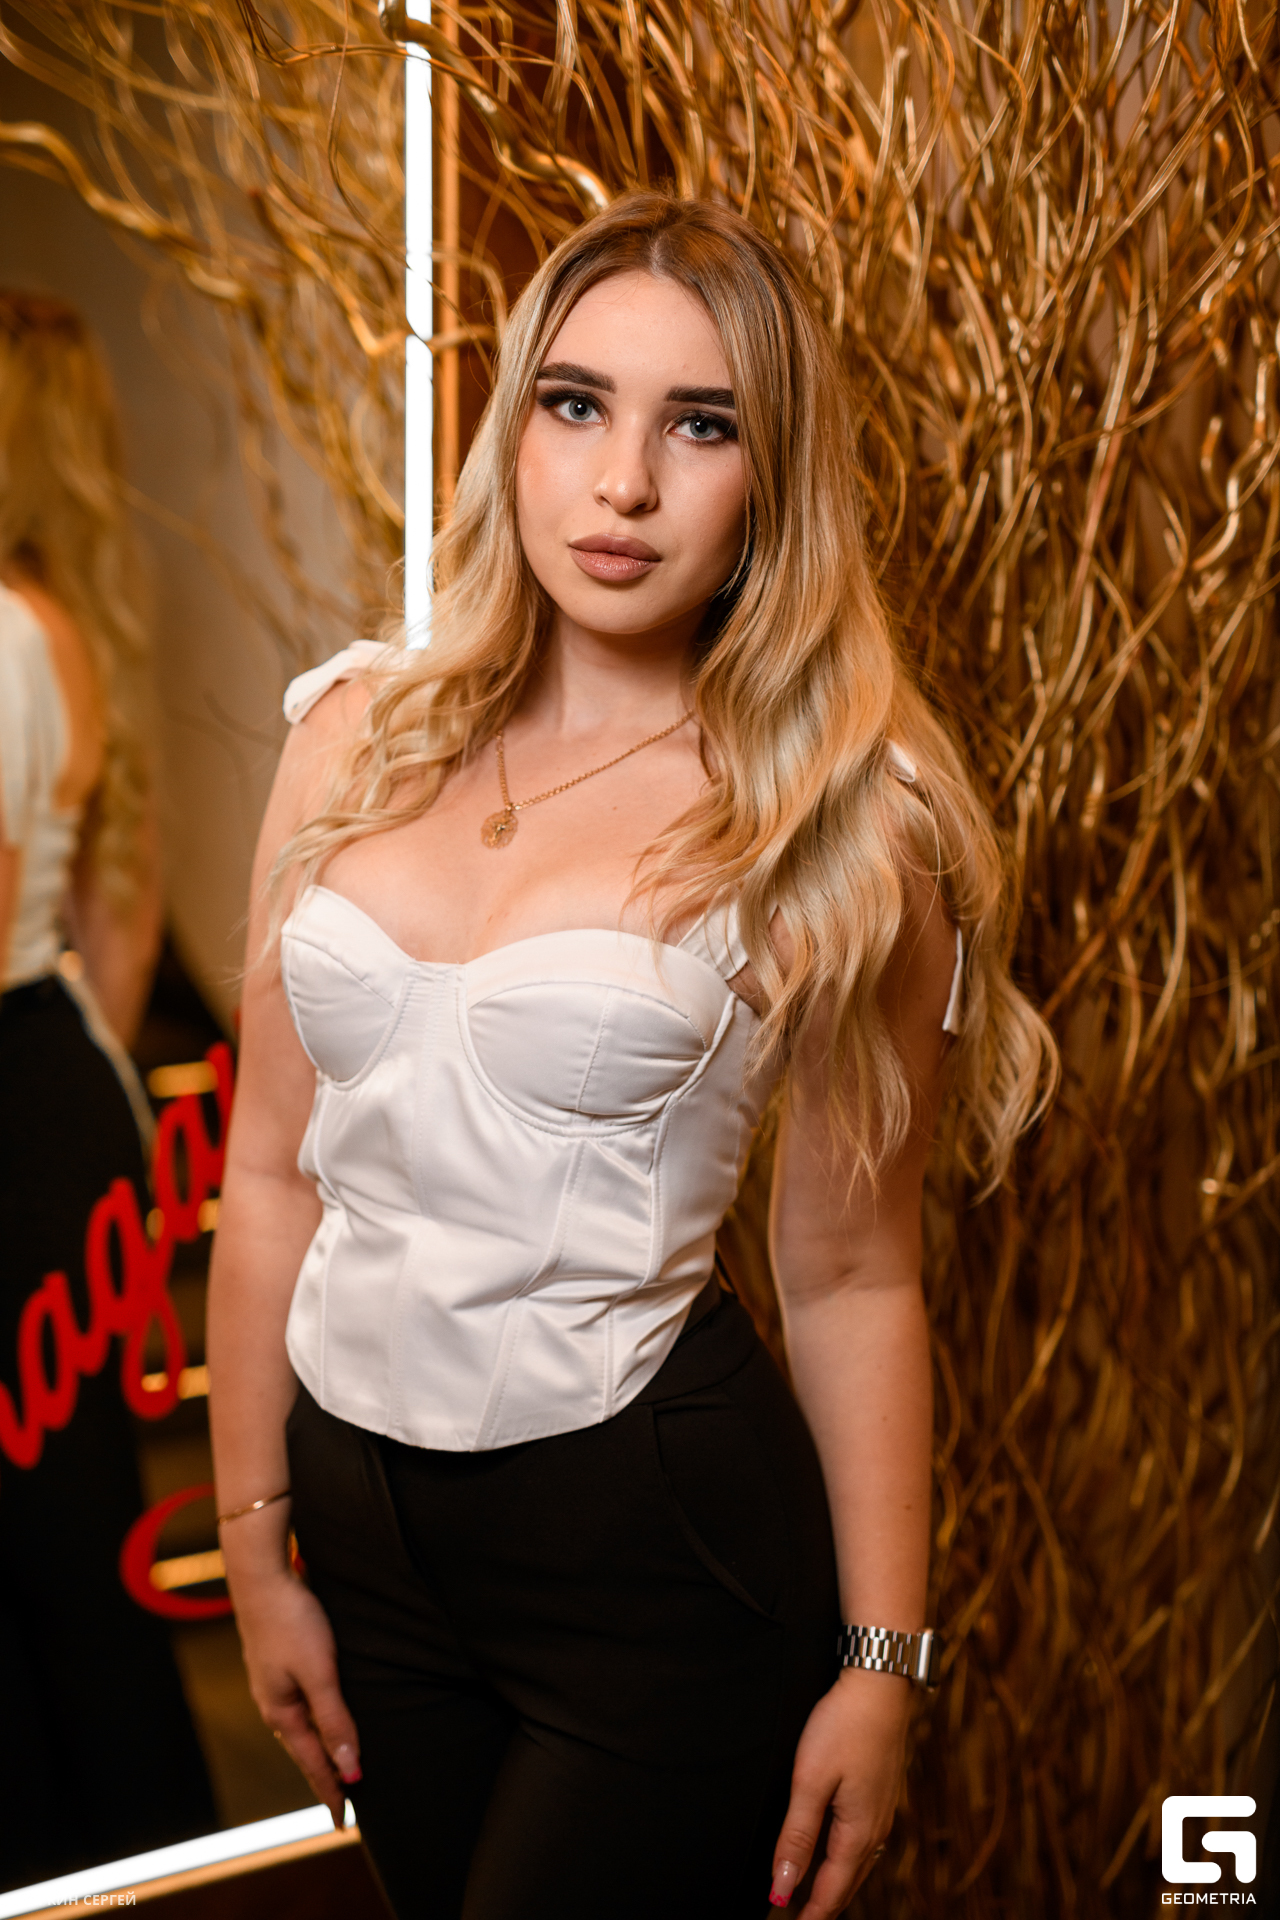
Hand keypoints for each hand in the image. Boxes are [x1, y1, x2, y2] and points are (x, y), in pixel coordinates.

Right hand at [230, 1566, 361, 1826]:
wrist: (262, 1576)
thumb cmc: (293, 1621)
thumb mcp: (320, 1672)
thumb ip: (335, 1720)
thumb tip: (350, 1770)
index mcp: (281, 1713)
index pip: (312, 1764)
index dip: (331, 1792)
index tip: (344, 1823)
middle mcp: (274, 1704)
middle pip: (304, 1751)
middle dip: (325, 1778)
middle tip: (344, 1804)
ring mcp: (273, 1684)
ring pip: (301, 1728)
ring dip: (320, 1750)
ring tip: (336, 1769)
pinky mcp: (279, 1663)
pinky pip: (300, 1706)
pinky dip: (314, 1723)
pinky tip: (321, 1717)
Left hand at [769, 1667, 909, 1915]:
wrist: (880, 1682)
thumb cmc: (844, 1725)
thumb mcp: (811, 1781)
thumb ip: (797, 1836)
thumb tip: (782, 1888)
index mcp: (859, 1833)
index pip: (831, 1891)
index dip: (808, 1915)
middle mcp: (877, 1828)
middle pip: (847, 1882)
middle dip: (822, 1904)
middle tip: (795, 1917)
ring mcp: (883, 1809)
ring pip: (857, 1862)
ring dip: (834, 1882)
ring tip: (809, 1895)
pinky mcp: (882, 1790)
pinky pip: (863, 1840)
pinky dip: (845, 1857)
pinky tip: (835, 1850)